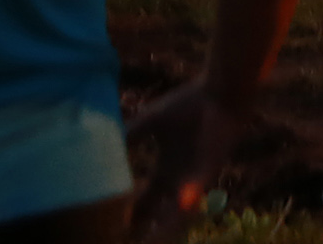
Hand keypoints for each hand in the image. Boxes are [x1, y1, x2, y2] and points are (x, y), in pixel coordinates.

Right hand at [125, 82, 246, 242]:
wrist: (218, 93)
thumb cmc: (189, 106)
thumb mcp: (152, 121)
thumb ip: (131, 131)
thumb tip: (104, 136)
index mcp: (165, 169)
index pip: (145, 201)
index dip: (133, 214)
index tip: (119, 228)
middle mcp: (178, 179)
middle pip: (159, 214)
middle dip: (147, 230)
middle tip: (131, 239)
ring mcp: (193, 176)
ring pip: (177, 210)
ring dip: (166, 226)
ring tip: (151, 240)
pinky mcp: (208, 167)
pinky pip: (197, 185)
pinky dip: (188, 194)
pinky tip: (181, 203)